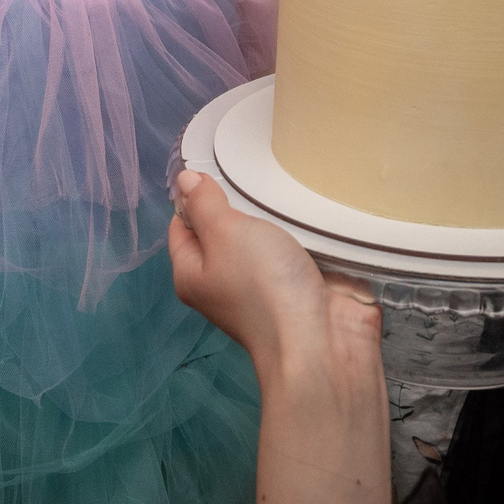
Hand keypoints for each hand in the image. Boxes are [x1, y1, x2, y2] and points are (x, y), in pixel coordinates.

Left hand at [171, 172, 390, 503]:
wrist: (322, 341)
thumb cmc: (262, 284)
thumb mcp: (225, 233)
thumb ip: (205, 204)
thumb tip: (184, 181)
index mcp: (193, 273)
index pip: (182, 224)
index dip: (196, 194)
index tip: (220, 162)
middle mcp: (224, 281)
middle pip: (226, 227)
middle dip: (243, 201)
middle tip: (260, 165)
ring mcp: (265, 285)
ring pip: (265, 236)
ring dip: (278, 215)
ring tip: (291, 179)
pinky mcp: (302, 285)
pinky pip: (298, 247)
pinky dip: (306, 231)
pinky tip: (315, 206)